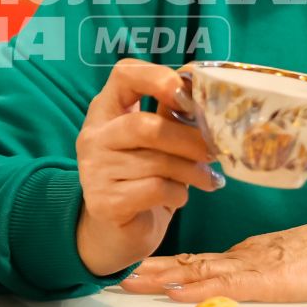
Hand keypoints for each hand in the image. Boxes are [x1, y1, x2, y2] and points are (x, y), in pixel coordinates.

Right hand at [75, 59, 221, 275]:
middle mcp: (93, 137)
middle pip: (143, 125)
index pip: (123, 75)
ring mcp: (95, 171)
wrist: (118, 231)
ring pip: (155, 162)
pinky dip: (177, 193)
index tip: (188, 95)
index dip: (157, 77)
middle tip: (213, 151)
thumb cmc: (142, 178)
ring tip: (207, 179)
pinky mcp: (105, 202)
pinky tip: (179, 197)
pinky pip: (154, 189)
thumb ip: (171, 116)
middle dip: (188, 139)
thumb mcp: (155, 142)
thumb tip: (207, 94)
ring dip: (191, 171)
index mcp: (105, 111)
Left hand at [120, 218, 306, 302]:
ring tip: (128, 281)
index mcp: (240, 257)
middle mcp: (237, 260)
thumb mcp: (280, 269)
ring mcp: (247, 268)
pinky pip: (224, 285)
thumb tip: (231, 284)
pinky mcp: (263, 281)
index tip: (134, 269)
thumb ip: (255, 274)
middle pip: (184, 264)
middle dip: (148, 270)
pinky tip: (174, 292)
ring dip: (160, 278)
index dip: (162, 266)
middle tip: (115, 274)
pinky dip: (196, 289)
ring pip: (195, 272)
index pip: (193, 262)